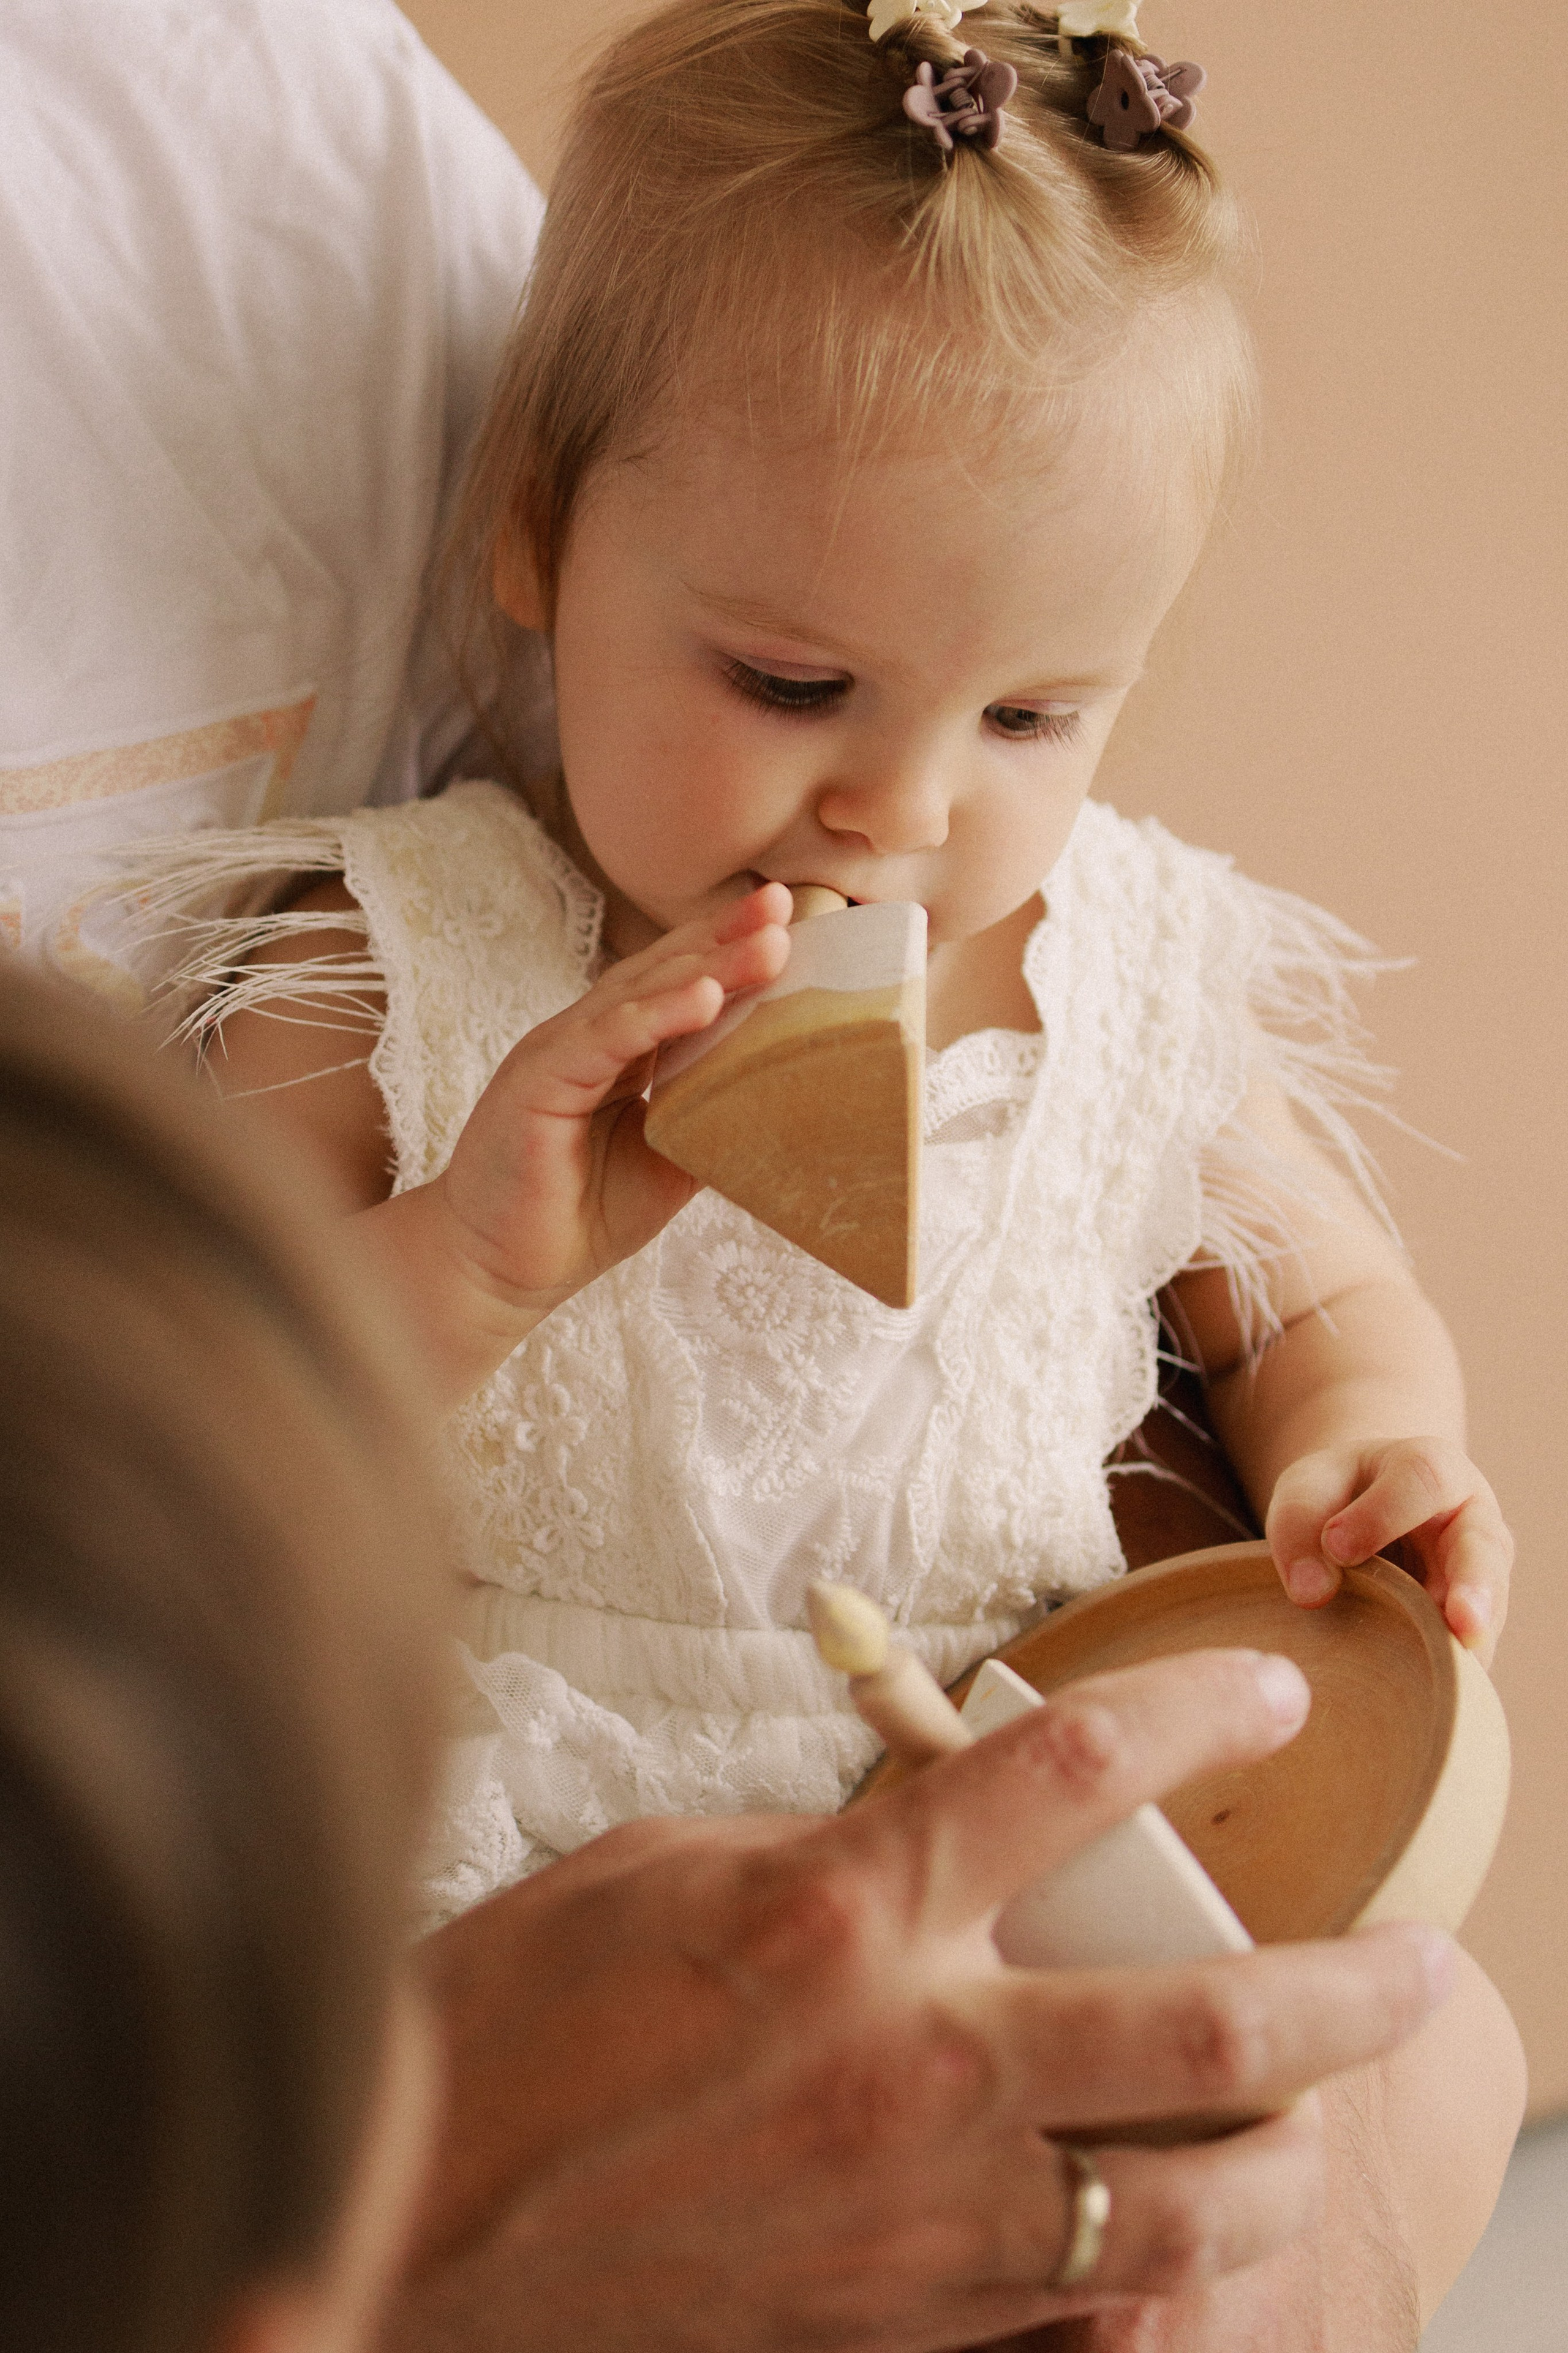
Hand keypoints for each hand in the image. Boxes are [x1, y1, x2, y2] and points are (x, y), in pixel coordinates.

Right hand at [354, 883, 791, 1403]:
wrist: (498, 1272)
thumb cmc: (576, 1216)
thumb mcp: (666, 1162)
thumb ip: (709, 1119)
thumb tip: (782, 1097)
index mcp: (614, 1050)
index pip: (676, 984)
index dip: (727, 949)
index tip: (788, 921)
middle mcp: (585, 1038)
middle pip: (662, 973)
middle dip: (725, 936)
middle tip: (784, 904)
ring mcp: (557, 1053)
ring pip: (638, 996)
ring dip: (706, 965)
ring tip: (767, 943)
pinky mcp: (537, 1081)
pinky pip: (604, 1039)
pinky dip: (655, 1015)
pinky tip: (704, 995)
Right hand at [381, 1651, 1451, 2352]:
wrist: (412, 2244)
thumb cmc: (509, 2025)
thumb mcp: (661, 1870)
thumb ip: (825, 1850)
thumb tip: (924, 1830)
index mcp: (845, 1915)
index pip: (1072, 1771)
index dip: (1200, 1714)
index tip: (1272, 1697)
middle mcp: (913, 2067)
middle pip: (1208, 2027)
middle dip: (1350, 1989)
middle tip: (1423, 1965)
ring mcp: (918, 2224)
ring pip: (1188, 2213)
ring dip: (1286, 2162)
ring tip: (1317, 2119)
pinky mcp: (896, 2334)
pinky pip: (1085, 2325)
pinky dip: (1157, 2288)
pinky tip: (1179, 2251)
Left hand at [1265, 1436, 1511, 1662]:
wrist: (1358, 1517)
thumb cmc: (1333, 1498)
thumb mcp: (1305, 1491)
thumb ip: (1298, 1526)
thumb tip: (1312, 1594)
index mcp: (1431, 1468)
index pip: (1423, 1479)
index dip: (1382, 1514)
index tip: (1336, 1548)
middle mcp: (1471, 1520)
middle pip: (1483, 1549)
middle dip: (1476, 1586)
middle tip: (1461, 1622)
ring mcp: (1480, 1575)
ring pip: (1488, 1610)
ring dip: (1471, 1642)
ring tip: (1455, 1672)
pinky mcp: (1471, 1624)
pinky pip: (1468, 1651)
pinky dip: (1448, 1671)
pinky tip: (1428, 1692)